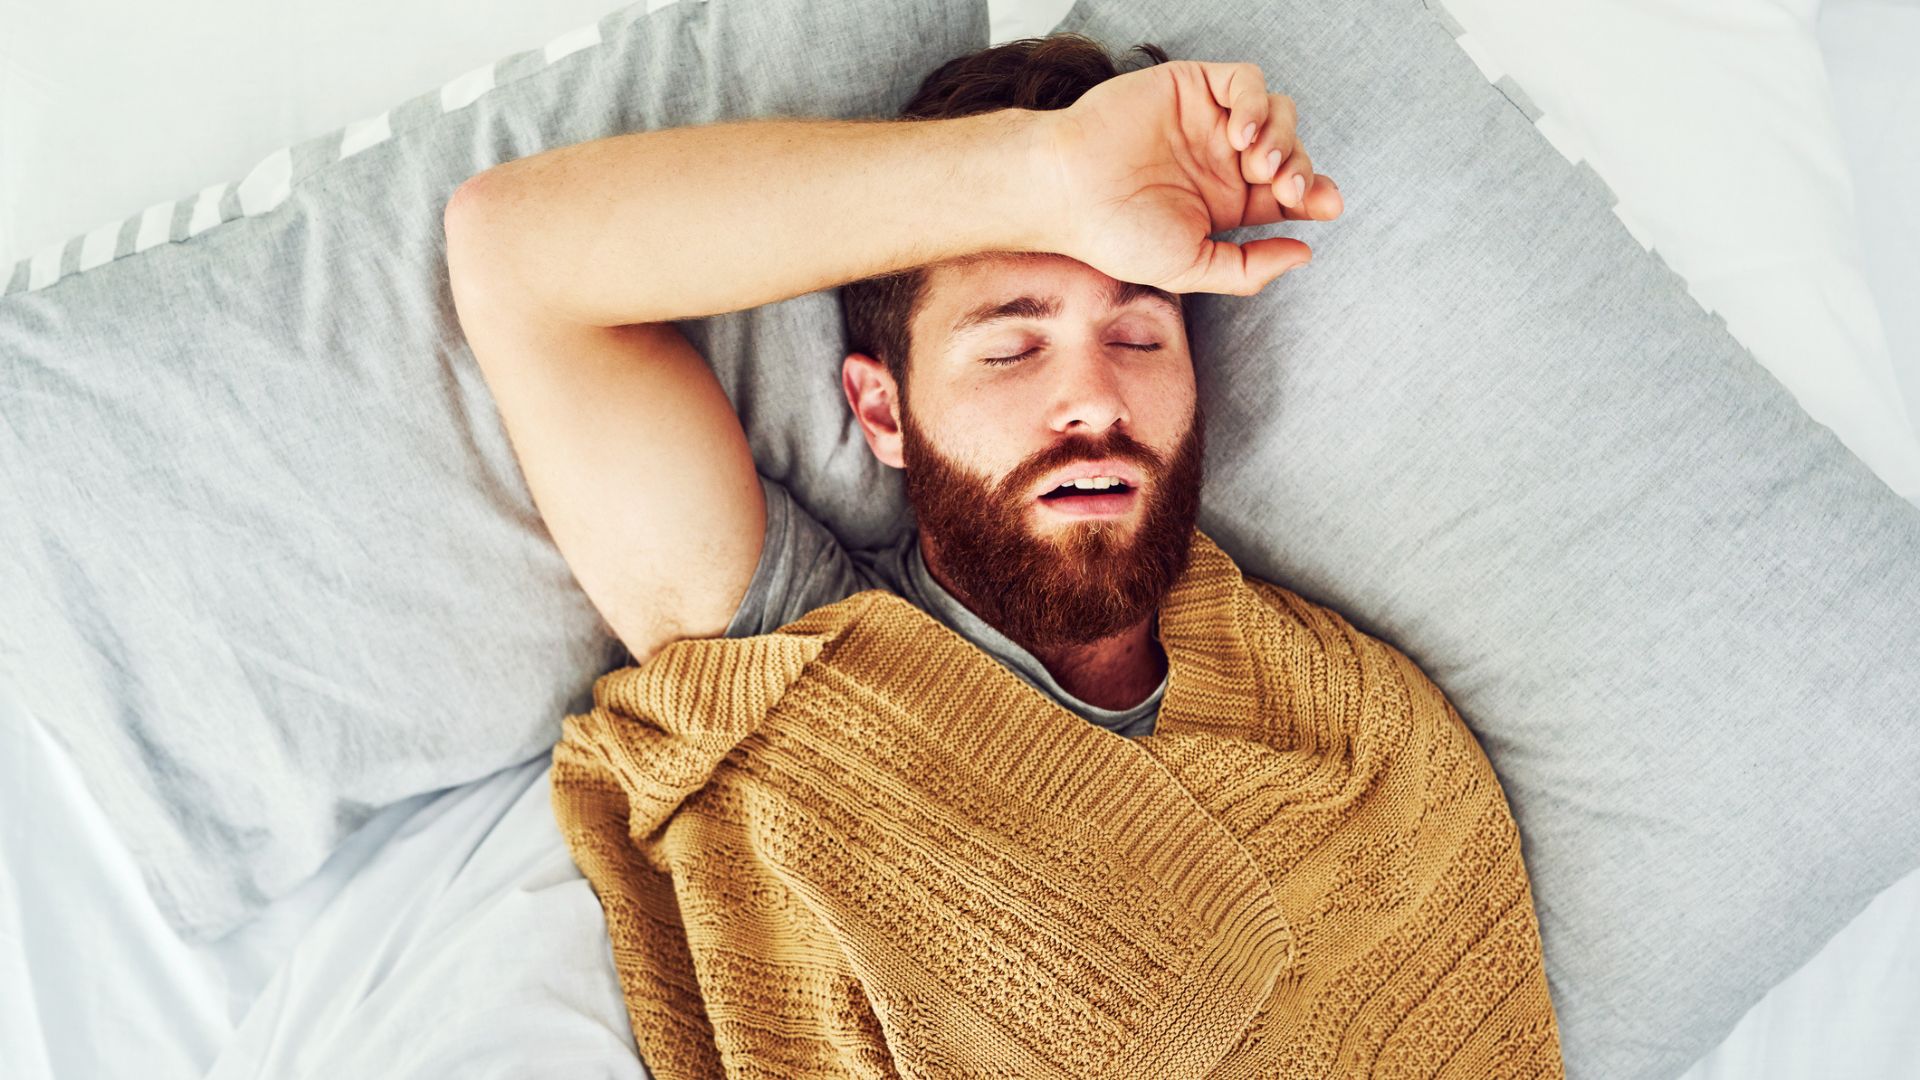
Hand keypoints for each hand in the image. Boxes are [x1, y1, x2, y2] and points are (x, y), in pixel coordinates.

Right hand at [1032, 60, 1342, 295]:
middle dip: (1301, 169)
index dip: (1315, 194)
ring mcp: (1207, 121)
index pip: (1287, 193)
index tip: (1326, 206)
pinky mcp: (1191, 87)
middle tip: (1283, 188)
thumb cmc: (1115, 235)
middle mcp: (1220, 160)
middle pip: (1291, 152)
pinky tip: (1239, 135)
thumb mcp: (1190, 268)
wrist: (1067, 191)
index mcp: (1224, 202)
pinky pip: (1246, 81)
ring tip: (1255, 163)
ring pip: (1278, 113)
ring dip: (1282, 138)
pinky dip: (1256, 103)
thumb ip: (1247, 268)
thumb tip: (1303, 254)